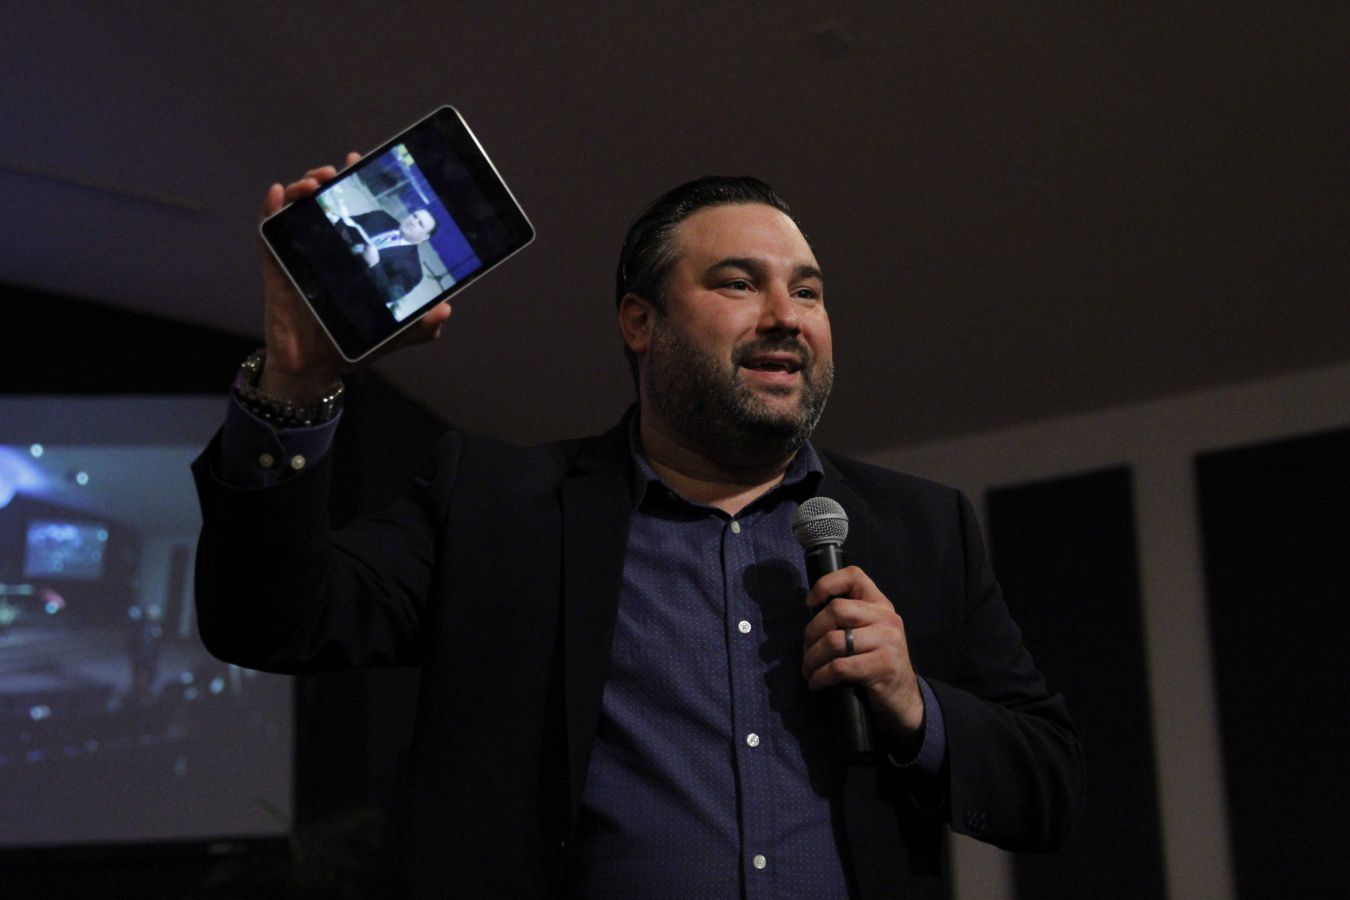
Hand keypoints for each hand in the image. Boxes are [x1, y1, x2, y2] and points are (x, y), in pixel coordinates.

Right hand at [257, 152, 452, 402]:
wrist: (314, 370)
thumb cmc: (351, 346)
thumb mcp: (395, 334)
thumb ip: (422, 326)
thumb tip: (444, 310)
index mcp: (354, 255)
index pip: (357, 210)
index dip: (359, 183)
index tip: (362, 162)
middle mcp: (327, 249)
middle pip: (325, 201)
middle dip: (329, 177)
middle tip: (338, 171)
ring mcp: (300, 256)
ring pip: (297, 210)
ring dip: (302, 188)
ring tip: (315, 183)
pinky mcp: (277, 269)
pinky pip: (267, 234)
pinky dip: (269, 211)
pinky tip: (276, 196)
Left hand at [801, 566, 924, 745]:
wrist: (904, 699)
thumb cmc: (877, 664)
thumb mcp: (870, 634)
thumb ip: (850, 619)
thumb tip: (810, 614)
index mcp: (881, 605)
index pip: (853, 576)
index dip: (826, 584)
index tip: (810, 604)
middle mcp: (887, 619)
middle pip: (836, 610)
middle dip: (811, 632)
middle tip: (806, 651)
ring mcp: (888, 642)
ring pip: (833, 641)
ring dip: (812, 658)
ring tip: (808, 670)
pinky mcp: (883, 666)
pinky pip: (839, 667)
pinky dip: (821, 676)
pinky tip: (817, 683)